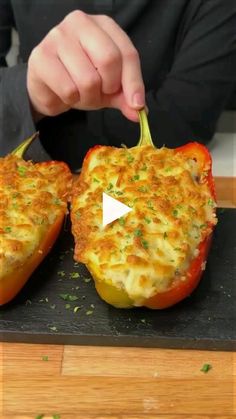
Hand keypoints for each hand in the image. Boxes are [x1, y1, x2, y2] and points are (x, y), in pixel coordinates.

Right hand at [27, 11, 144, 121]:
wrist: (47, 86)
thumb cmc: (79, 79)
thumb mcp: (108, 87)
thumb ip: (124, 96)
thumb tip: (140, 112)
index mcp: (103, 25)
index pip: (127, 53)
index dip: (134, 82)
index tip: (137, 104)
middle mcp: (80, 23)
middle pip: (109, 60)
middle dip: (108, 88)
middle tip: (100, 94)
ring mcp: (58, 37)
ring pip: (88, 79)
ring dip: (88, 98)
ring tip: (80, 94)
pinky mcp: (41, 56)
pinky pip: (68, 89)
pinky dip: (71, 100)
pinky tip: (65, 93)